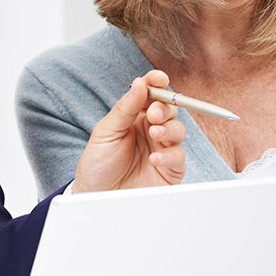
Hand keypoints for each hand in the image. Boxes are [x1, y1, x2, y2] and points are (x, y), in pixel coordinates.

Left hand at [71, 70, 184, 192]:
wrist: (97, 197)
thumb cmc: (98, 164)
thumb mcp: (106, 132)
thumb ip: (125, 108)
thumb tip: (140, 82)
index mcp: (134, 117)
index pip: (150, 94)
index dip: (156, 83)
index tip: (159, 78)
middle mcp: (150, 130)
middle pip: (169, 109)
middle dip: (164, 107)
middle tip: (153, 115)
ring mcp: (162, 148)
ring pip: (178, 129)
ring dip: (169, 129)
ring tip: (154, 134)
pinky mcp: (170, 169)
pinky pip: (178, 156)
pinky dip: (169, 154)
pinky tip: (154, 158)